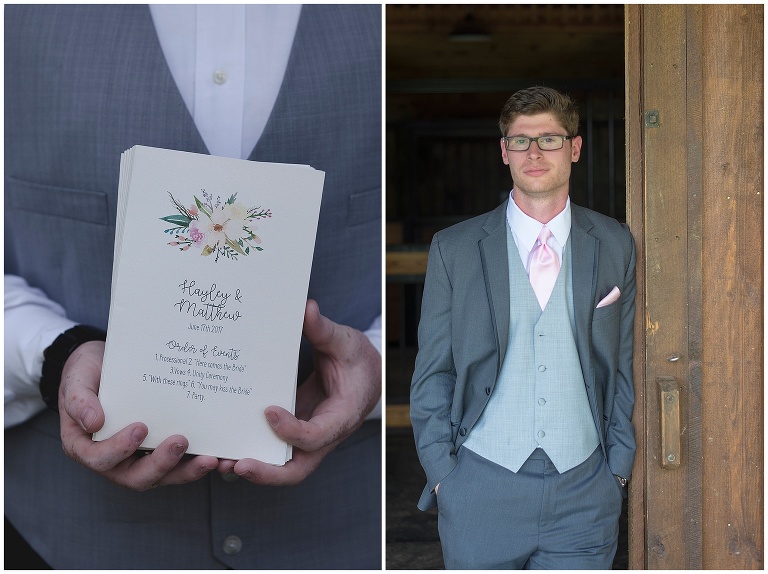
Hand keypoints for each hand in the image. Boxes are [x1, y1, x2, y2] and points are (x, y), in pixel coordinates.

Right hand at [58, 340, 218, 490]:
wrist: (105, 365)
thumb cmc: (88, 375)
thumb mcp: (76, 381)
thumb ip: (80, 400)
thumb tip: (94, 422)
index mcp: (86, 447)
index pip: (99, 458)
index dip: (119, 449)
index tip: (140, 428)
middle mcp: (113, 460)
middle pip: (136, 476)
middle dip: (160, 464)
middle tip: (181, 441)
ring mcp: (139, 458)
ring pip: (162, 475)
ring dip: (186, 471)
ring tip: (210, 459)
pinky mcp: (160, 450)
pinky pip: (178, 463)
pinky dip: (195, 462)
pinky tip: (217, 455)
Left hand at [225, 299, 380, 484]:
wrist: (366, 374)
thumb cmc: (358, 359)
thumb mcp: (344, 341)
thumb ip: (324, 329)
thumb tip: (307, 308)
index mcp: (342, 416)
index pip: (317, 436)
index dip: (292, 430)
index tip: (268, 411)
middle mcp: (324, 435)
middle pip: (297, 469)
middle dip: (266, 472)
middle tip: (237, 464)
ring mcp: (307, 437)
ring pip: (282, 466)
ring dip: (252, 468)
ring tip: (219, 460)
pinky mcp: (294, 431)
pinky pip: (274, 450)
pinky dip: (252, 451)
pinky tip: (227, 444)